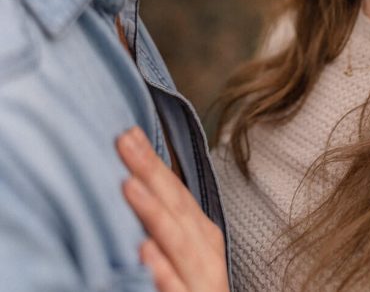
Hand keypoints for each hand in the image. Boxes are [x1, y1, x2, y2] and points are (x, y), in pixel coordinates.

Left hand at [117, 127, 229, 291]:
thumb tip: (134, 181)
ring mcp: (201, 284)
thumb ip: (167, 224)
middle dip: (151, 173)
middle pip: (176, 208)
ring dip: (154, 214)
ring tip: (128, 185)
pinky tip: (144, 253)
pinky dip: (162, 272)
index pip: (175, 191)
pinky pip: (178, 291)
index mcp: (202, 237)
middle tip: (124, 142)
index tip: (127, 133)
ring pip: (178, 244)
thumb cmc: (192, 290)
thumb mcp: (184, 254)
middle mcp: (205, 255)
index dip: (153, 162)